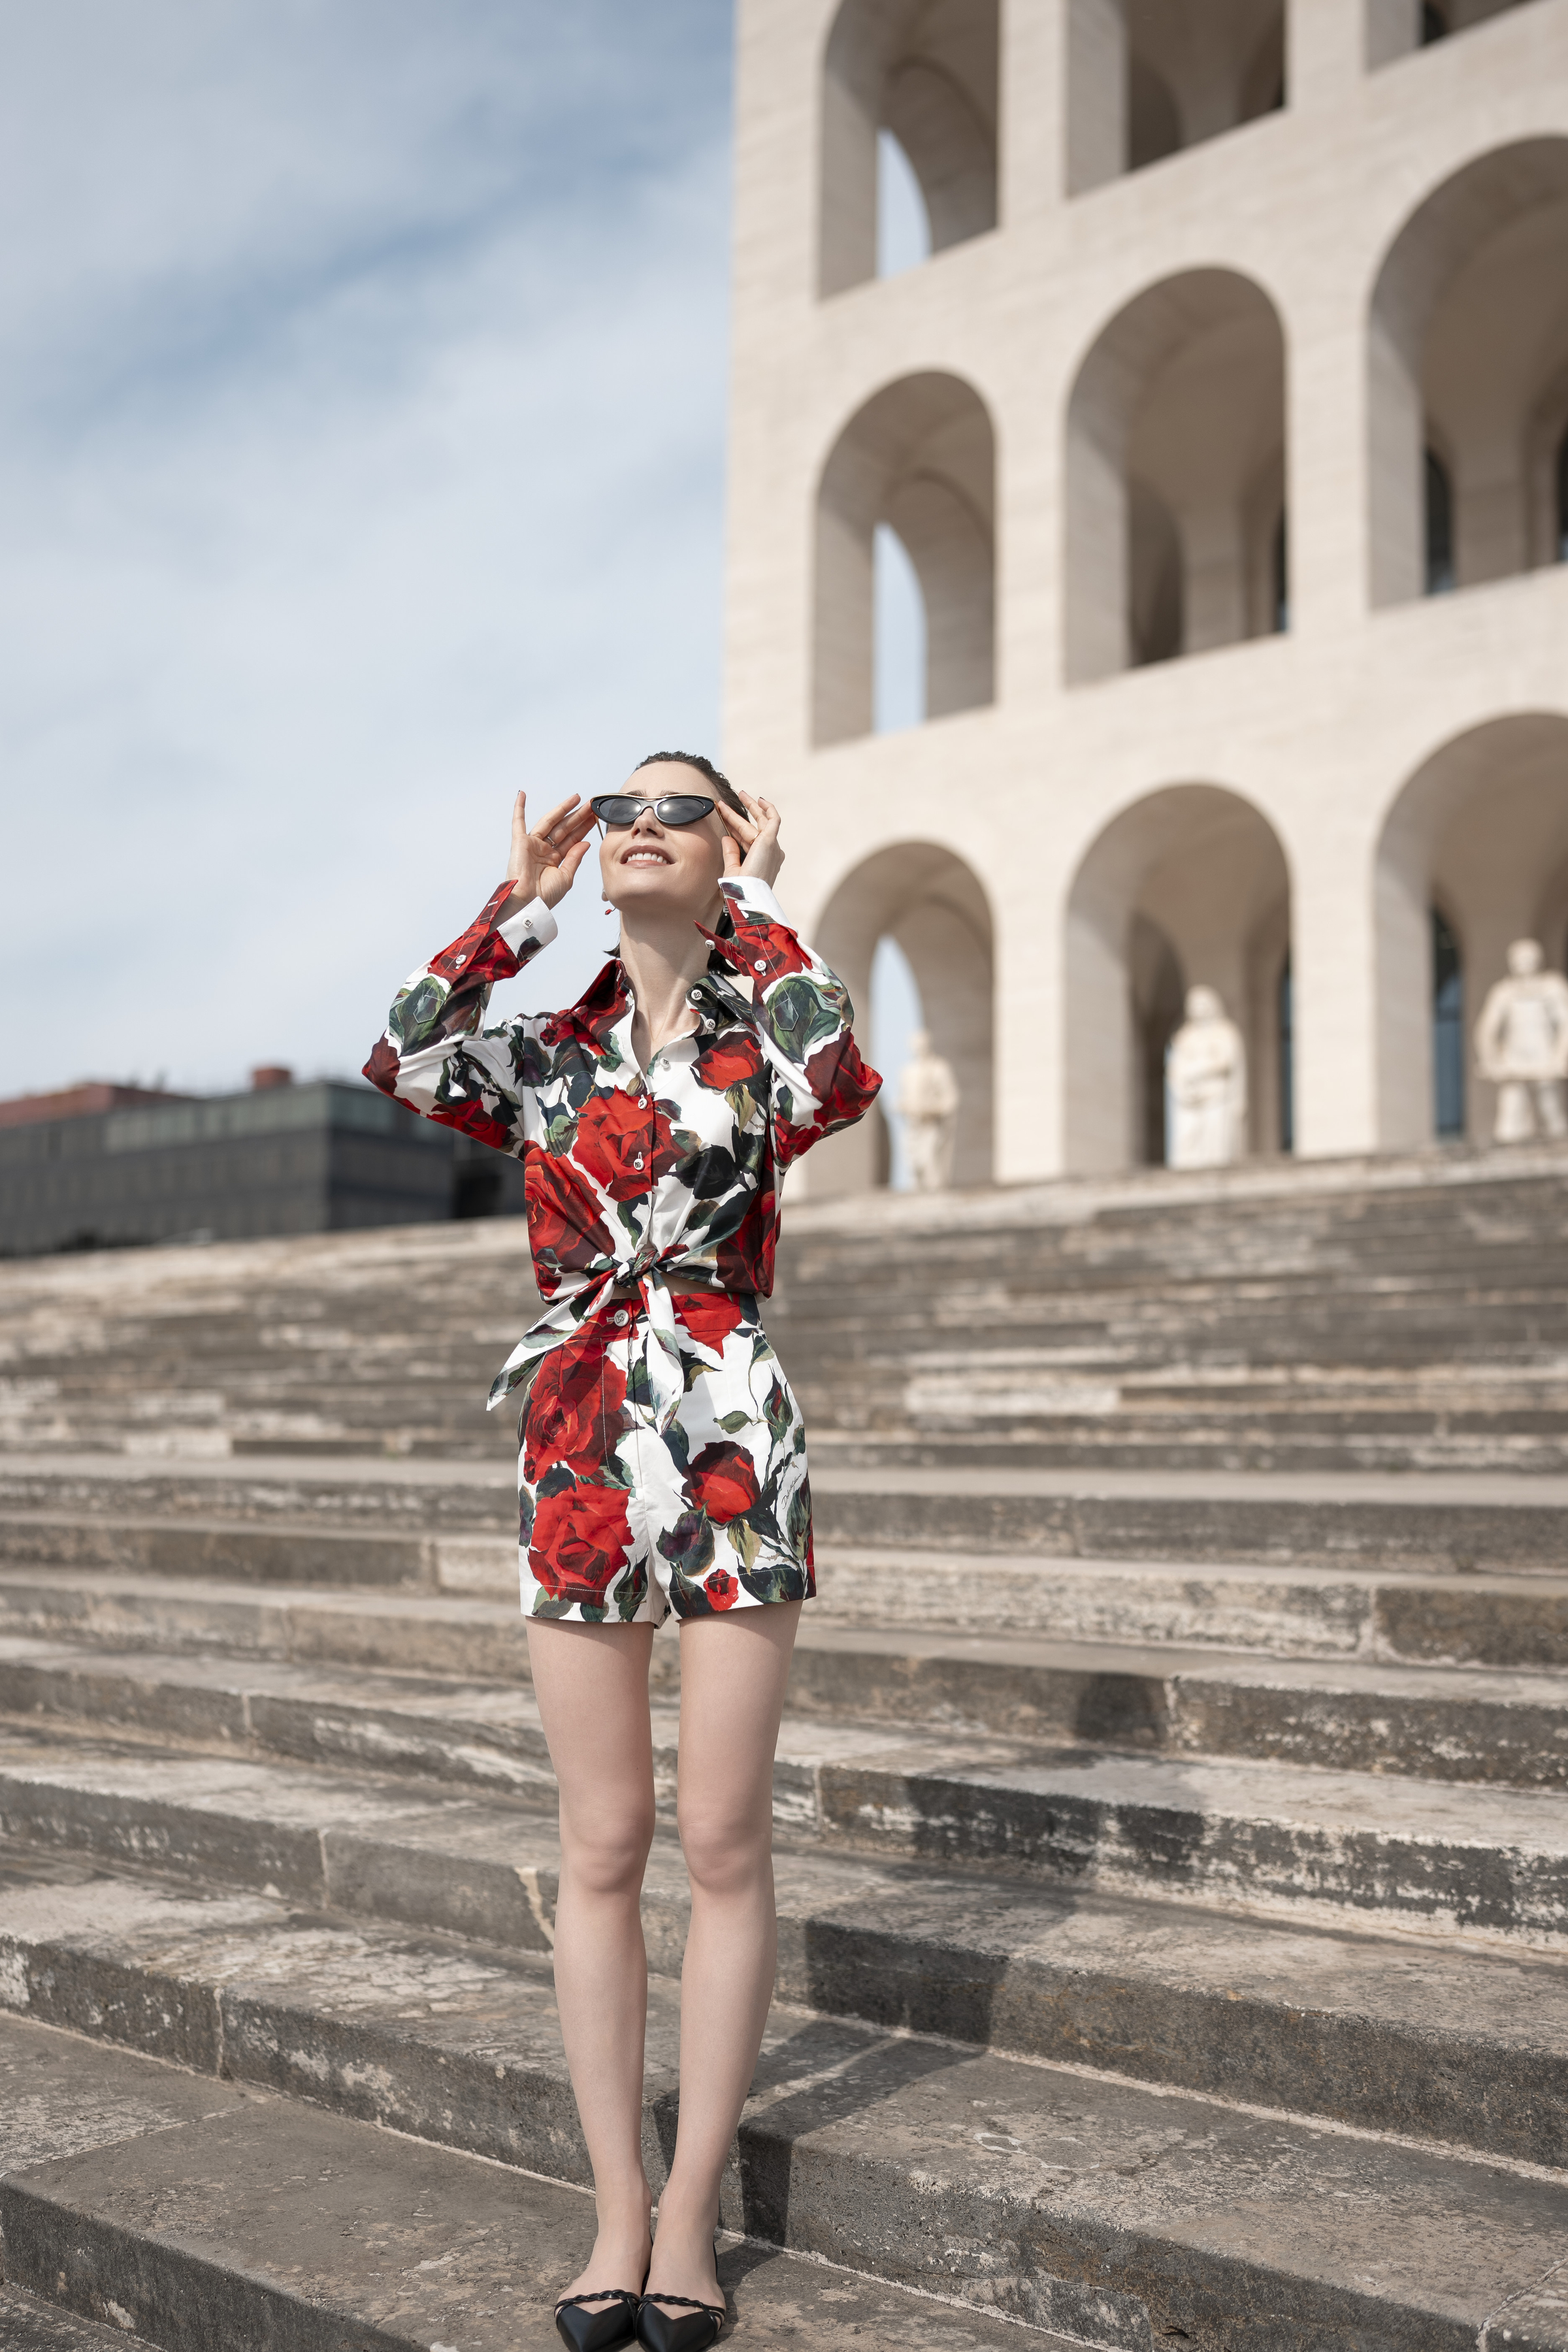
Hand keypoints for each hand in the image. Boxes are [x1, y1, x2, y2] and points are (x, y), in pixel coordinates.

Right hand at [503, 790, 596, 913]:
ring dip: (562, 809)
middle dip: (578, 817)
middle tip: (591, 805)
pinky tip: (522, 795)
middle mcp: (544, 851)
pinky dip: (518, 808)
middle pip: (564, 829)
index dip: (584, 828)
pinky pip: (518, 822)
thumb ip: (574, 858)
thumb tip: (585, 843)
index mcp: (555, 860)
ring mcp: (532, 845)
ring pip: (549, 822)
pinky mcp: (520, 843)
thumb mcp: (566, 876)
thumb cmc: (544, 895)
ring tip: (577, 798)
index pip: (573, 839)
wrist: (528, 902)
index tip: (596, 817)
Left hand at [716, 789, 783, 886]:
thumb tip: (726, 837)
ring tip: (740, 794)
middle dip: (740, 814)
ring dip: (749, 807)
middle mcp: (770, 853)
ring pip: (760, 821)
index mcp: (761, 861)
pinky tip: (758, 800)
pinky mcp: (770, 840)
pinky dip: (767, 808)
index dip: (733, 827)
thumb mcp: (732, 869)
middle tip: (728, 804)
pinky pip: (773, 819)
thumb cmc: (740, 890)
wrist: (747, 895)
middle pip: (752, 828)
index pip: (746, 839)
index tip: (722, 818)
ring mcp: (772, 846)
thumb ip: (730, 853)